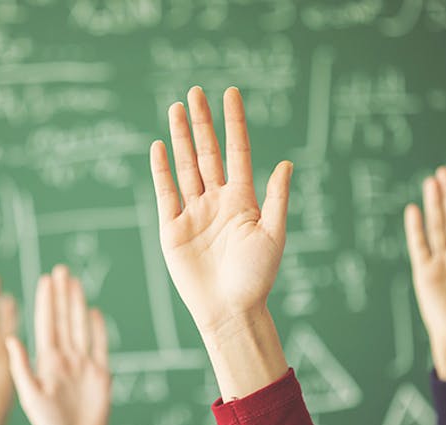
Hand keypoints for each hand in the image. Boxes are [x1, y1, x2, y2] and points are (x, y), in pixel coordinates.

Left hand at [6, 265, 110, 424]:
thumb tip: (9, 339)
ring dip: (77, 304)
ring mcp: (83, 364)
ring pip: (80, 326)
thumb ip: (21, 367)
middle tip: (60, 270)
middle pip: (63, 319)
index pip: (46, 324)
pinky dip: (97, 328)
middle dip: (61, 294)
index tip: (44, 279)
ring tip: (75, 282)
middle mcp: (65, 359)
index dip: (45, 301)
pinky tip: (93, 311)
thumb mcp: (30, 396)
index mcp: (46, 362)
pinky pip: (99, 345)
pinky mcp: (100, 374)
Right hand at [149, 86, 292, 336]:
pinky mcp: (172, 228)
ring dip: (181, 138)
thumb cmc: (256, 277)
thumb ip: (276, 198)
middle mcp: (217, 201)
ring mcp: (193, 212)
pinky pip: (165, 192)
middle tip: (195, 93)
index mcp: (242, 200)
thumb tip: (286, 163)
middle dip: (202, 123)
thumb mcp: (273, 235)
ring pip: (185, 166)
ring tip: (175, 108)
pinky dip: (161, 169)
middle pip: (207, 153)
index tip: (231, 94)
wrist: (229, 310)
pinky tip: (159, 146)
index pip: (237, 152)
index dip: (234, 123)